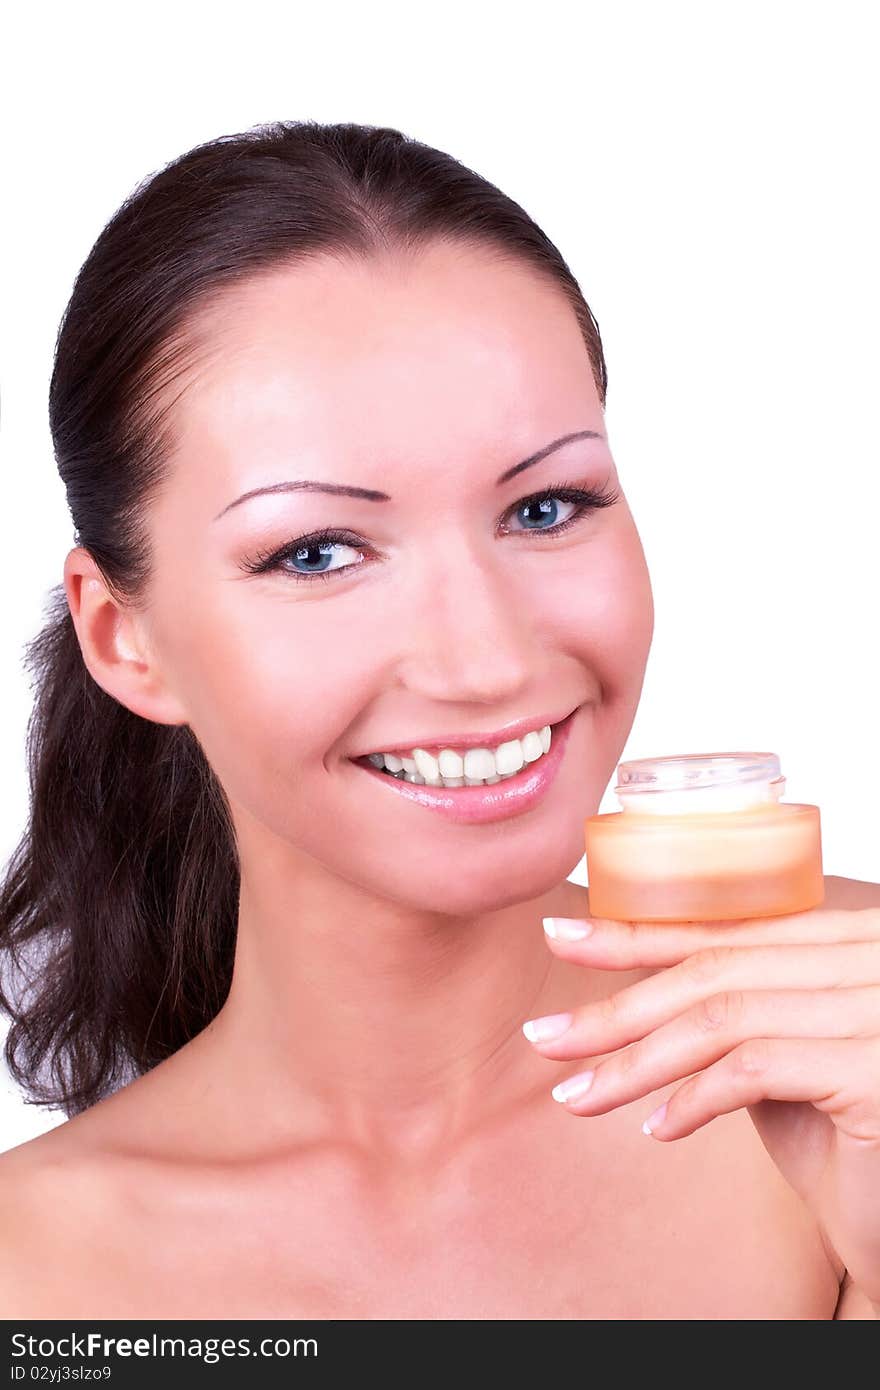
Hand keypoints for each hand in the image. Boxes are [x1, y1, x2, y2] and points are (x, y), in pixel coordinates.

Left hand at [522, 905, 879, 1308]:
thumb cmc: (846, 1142)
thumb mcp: (781, 1058)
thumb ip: (734, 1013)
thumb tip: (637, 995)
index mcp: (848, 939)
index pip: (726, 931)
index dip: (637, 935)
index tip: (561, 938)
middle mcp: (870, 957)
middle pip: (716, 972)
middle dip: (619, 1008)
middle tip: (546, 1037)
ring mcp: (877, 1009)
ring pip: (724, 1019)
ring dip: (637, 1062)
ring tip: (580, 1097)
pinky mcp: (875, 1069)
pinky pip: (757, 1069)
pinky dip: (694, 1098)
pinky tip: (657, 1129)